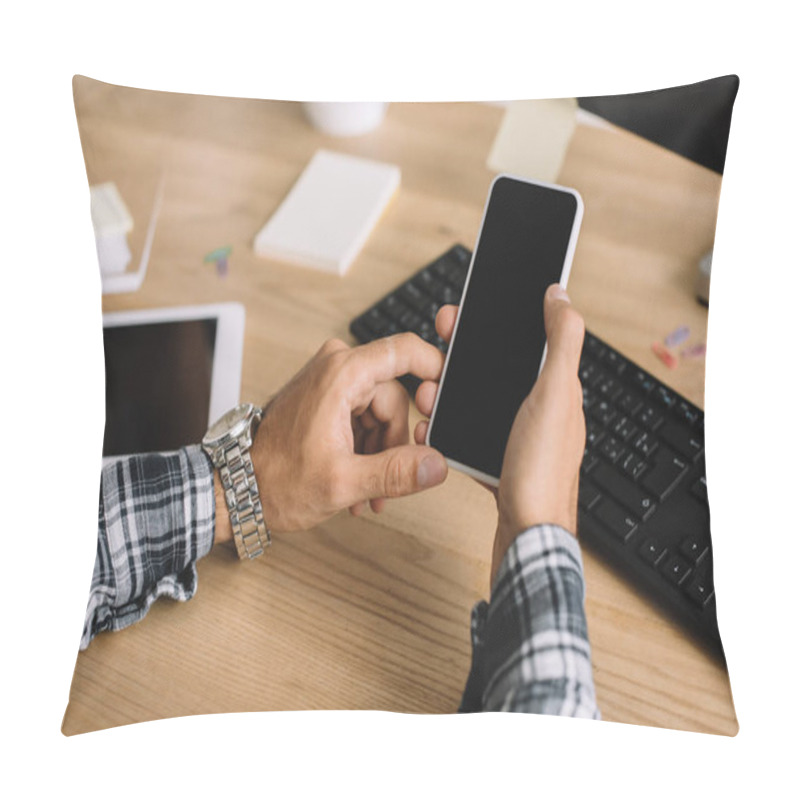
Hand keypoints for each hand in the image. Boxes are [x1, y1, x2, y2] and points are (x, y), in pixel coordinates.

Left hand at [216, 333, 448, 538]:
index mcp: (341, 375)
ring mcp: (329, 382)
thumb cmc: (275, 480)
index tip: (446, 400)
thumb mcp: (343, 482)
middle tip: (387, 483)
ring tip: (366, 492)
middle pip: (396, 397)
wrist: (237, 489)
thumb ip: (396, 472)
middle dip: (395, 444)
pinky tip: (357, 483)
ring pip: (382, 413)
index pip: (405, 351)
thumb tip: (435, 465)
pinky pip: (363, 418)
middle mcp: (335, 368)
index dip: (434, 371)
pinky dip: (365, 450)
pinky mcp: (325, 398)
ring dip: (380, 454)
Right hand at [414, 284, 585, 584]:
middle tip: (431, 357)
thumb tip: (560, 296)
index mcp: (555, 388)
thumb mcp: (554, 395)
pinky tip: (430, 429)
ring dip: (445, 395)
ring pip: (473, 402)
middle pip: (492, 369)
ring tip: (425, 396)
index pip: (524, 340)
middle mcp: (537, 409)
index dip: (492, 323)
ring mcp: (515, 435)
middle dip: (457, 360)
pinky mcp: (497, 459)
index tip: (460, 315)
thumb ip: (560, 342)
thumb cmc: (541, 470)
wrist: (526, 537)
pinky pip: (464, 434)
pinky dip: (445, 429)